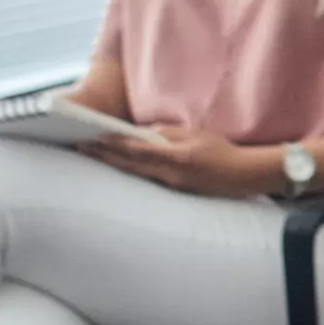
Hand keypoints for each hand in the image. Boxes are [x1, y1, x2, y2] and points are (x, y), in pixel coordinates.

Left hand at [85, 121, 256, 197]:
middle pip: (129, 165)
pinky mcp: (174, 191)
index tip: (95, 137)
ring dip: (113, 164)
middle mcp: (168, 173)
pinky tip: (119, 165)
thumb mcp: (195, 133)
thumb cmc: (221, 150)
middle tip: (81, 147)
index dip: (115, 144)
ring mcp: (170, 185)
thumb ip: (167, 133)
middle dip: (104, 155)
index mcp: (174, 156)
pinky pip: (148, 179)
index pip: (137, 149)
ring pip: (135, 173)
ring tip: (94, 156)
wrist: (242, 175)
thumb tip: (143, 134)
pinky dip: (132, 170)